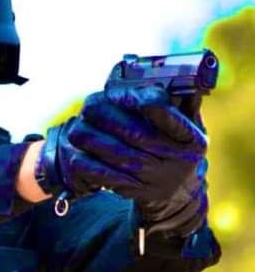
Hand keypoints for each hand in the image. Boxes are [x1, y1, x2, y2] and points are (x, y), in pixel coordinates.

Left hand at [35, 85, 208, 235]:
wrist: (178, 197)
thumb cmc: (179, 152)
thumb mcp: (193, 130)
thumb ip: (185, 104)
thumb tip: (181, 74)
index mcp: (191, 138)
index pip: (167, 115)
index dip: (142, 102)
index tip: (120, 92)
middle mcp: (175, 159)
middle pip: (135, 133)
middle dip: (106, 116)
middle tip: (88, 106)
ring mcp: (155, 177)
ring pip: (116, 154)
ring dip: (91, 138)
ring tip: (77, 126)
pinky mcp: (136, 191)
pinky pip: (106, 177)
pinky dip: (88, 164)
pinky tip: (77, 153)